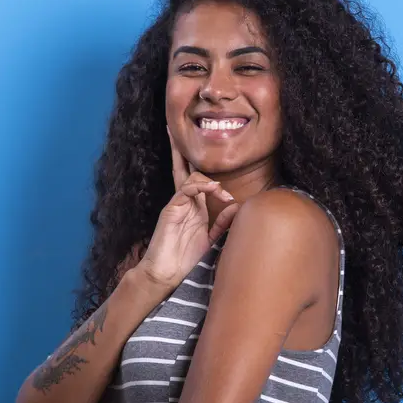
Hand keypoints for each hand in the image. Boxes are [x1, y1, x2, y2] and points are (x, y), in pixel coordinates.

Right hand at [134, 127, 239, 289]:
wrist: (165, 274)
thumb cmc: (185, 258)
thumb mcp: (210, 238)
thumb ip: (222, 222)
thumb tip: (236, 205)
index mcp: (194, 206)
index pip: (196, 179)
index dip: (201, 166)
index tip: (216, 170)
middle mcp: (184, 201)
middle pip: (183, 168)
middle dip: (181, 149)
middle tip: (176, 128)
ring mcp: (177, 204)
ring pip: (190, 176)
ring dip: (208, 179)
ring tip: (222, 192)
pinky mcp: (171, 209)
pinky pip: (186, 189)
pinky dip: (201, 186)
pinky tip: (214, 190)